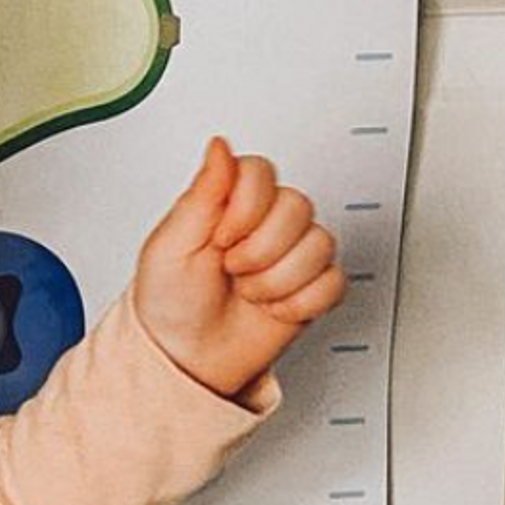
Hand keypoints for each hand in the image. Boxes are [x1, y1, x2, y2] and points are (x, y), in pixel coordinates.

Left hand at [131, 136, 346, 398]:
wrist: (187, 359)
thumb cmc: (169, 301)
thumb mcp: (172, 243)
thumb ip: (203, 191)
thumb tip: (220, 146)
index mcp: (226, 201)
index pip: (262, 172)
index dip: (246, 207)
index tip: (221, 237)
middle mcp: (263, 221)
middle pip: (297, 206)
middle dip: (261, 249)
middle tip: (232, 269)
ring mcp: (290, 253)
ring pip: (321, 243)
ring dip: (279, 279)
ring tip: (249, 290)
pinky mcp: (311, 287)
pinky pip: (335, 281)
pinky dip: (302, 302)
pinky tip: (274, 306)